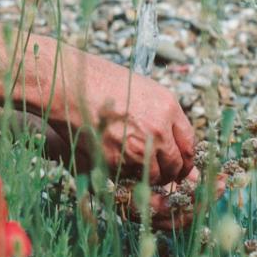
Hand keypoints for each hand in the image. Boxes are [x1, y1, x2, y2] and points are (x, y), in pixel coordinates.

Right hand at [51, 47, 195, 184]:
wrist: (68, 84)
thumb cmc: (100, 80)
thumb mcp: (141, 88)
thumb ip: (161, 115)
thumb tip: (172, 141)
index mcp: (168, 107)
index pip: (189, 143)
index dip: (185, 158)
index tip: (180, 164)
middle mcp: (158, 130)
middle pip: (175, 165)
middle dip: (169, 171)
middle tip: (160, 171)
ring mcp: (138, 148)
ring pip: (153, 175)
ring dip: (146, 174)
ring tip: (131, 160)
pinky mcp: (116, 161)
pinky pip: (128, 176)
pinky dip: (124, 172)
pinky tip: (114, 156)